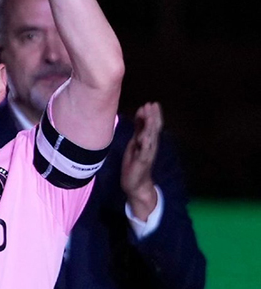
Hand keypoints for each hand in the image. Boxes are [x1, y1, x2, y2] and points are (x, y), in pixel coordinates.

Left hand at [121, 102, 162, 219]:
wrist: (136, 184)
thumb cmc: (135, 163)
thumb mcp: (135, 143)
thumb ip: (139, 130)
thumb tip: (140, 115)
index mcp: (148, 141)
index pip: (152, 126)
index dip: (152, 115)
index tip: (152, 103)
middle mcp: (151, 146)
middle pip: (153, 129)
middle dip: (153, 117)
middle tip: (152, 104)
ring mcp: (147, 154)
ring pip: (150, 137)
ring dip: (149, 126)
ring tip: (149, 114)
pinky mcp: (142, 162)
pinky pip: (144, 151)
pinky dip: (145, 143)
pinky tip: (145, 136)